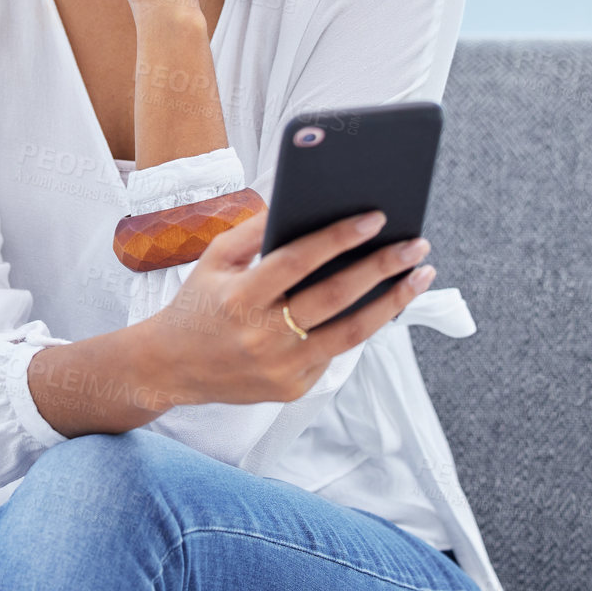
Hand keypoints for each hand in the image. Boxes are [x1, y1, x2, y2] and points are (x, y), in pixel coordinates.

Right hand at [137, 205, 435, 406]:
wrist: (171, 367)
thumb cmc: (199, 303)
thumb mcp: (215, 259)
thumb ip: (255, 231)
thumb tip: (300, 201)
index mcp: (240, 297)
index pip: (298, 261)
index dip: (338, 238)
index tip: (375, 217)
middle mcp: (262, 337)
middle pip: (334, 298)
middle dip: (381, 268)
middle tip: (416, 244)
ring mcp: (281, 368)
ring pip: (350, 333)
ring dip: (392, 302)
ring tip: (420, 275)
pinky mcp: (293, 389)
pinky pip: (335, 352)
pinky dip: (363, 325)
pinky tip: (387, 302)